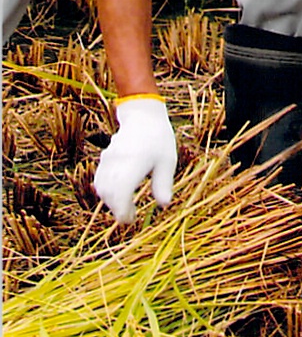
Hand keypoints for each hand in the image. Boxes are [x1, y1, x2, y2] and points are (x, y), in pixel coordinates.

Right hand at [95, 95, 177, 222]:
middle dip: (117, 209)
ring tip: (125, 206)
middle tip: (129, 217)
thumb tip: (164, 205)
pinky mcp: (104, 159)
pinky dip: (105, 190)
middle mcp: (117, 163)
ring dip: (111, 201)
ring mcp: (107, 160)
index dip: (123, 211)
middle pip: (109, 195)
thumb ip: (163, 184)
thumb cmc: (159, 138)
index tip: (130, 220)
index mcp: (133, 164)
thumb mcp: (167, 161)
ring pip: (101, 188)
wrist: (143, 116)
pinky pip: (99, 179)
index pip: (120, 195)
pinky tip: (117, 194)